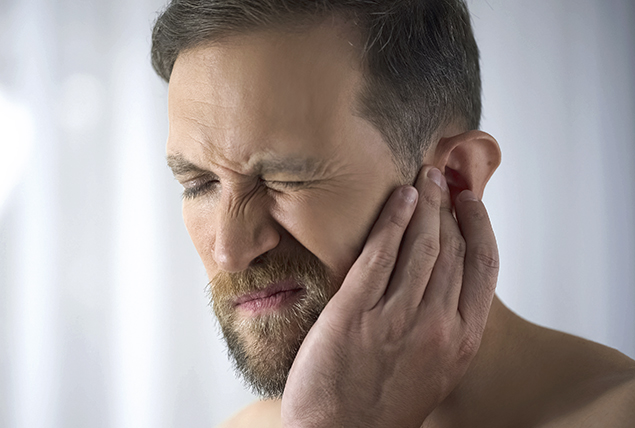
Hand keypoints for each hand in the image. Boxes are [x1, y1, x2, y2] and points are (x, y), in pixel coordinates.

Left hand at [280, 166, 499, 427]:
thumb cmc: (383, 407)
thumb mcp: (433, 372)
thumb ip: (444, 329)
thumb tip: (444, 286)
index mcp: (461, 342)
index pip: (483, 268)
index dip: (479, 227)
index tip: (470, 203)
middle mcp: (436, 326)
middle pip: (452, 249)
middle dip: (448, 206)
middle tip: (441, 179)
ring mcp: (395, 318)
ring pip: (422, 246)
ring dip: (425, 204)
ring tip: (423, 180)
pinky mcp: (354, 312)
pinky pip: (380, 254)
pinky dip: (393, 220)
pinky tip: (399, 199)